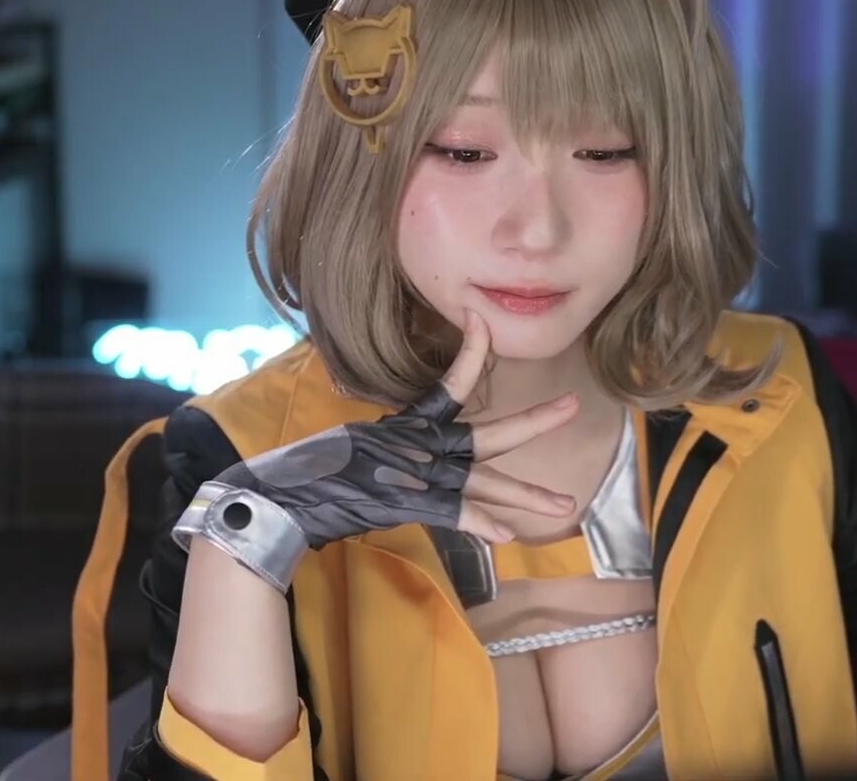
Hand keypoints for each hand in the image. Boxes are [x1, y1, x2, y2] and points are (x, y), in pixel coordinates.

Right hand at [209, 309, 578, 547]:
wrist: (283, 495)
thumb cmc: (314, 472)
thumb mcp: (364, 449)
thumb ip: (401, 451)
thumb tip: (421, 458)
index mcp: (412, 426)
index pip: (454, 381)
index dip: (474, 351)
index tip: (485, 321)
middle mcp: (422, 445)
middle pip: (491, 434)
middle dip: (535, 423)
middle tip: (573, 406)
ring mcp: (419, 475)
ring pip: (486, 482)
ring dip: (526, 496)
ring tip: (565, 505)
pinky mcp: (408, 503)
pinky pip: (452, 514)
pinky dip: (477, 522)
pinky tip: (507, 535)